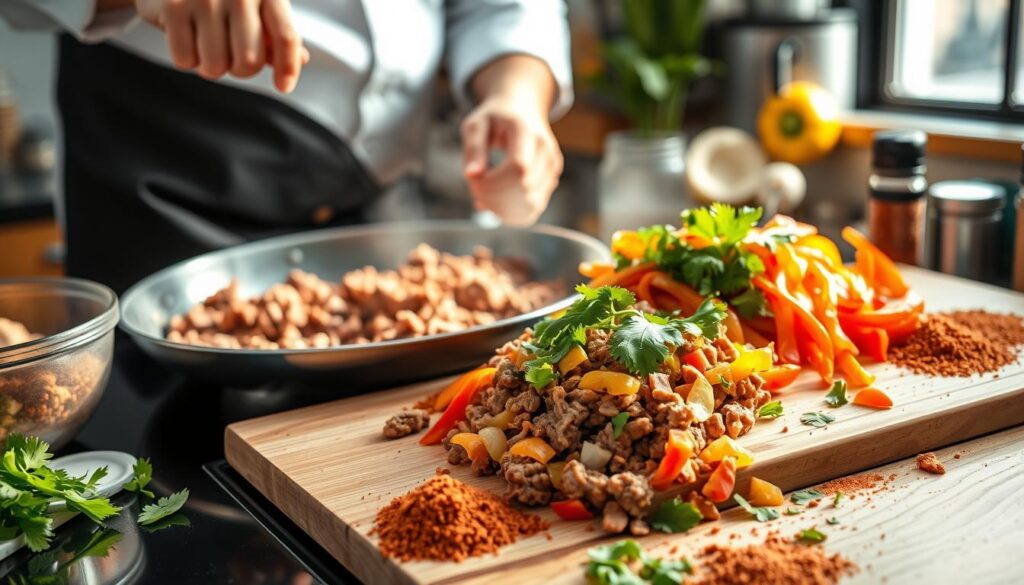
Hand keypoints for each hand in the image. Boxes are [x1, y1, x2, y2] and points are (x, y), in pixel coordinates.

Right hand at [135, 0, 308, 92]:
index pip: (286, 36)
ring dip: (210, 66)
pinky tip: (186, 36)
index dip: (287, 67)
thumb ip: (275, 35)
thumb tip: (303, 59)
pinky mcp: (173, 7)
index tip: (283, 87)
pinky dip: (186, 57)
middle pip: (249, 61)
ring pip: (215, 66)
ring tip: (206, 43)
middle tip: (229, 53)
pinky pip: (185, 59)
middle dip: (239, 68)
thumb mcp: (255, 8)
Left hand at [461, 95, 562, 226]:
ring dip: (503, 209)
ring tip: (483, 199)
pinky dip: (513, 214)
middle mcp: (546, 150)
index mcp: (527, 131)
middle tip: (475, 192)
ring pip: (532, 204)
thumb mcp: (476, 124)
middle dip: (494, 198)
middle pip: (524, 188)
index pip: (518, 168)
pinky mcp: (552, 179)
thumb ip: (473, 149)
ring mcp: (552, 166)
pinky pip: (535, 208)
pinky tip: (496, 206)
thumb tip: (471, 175)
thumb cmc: (495, 117)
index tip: (473, 182)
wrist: (522, 108)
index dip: (493, 184)